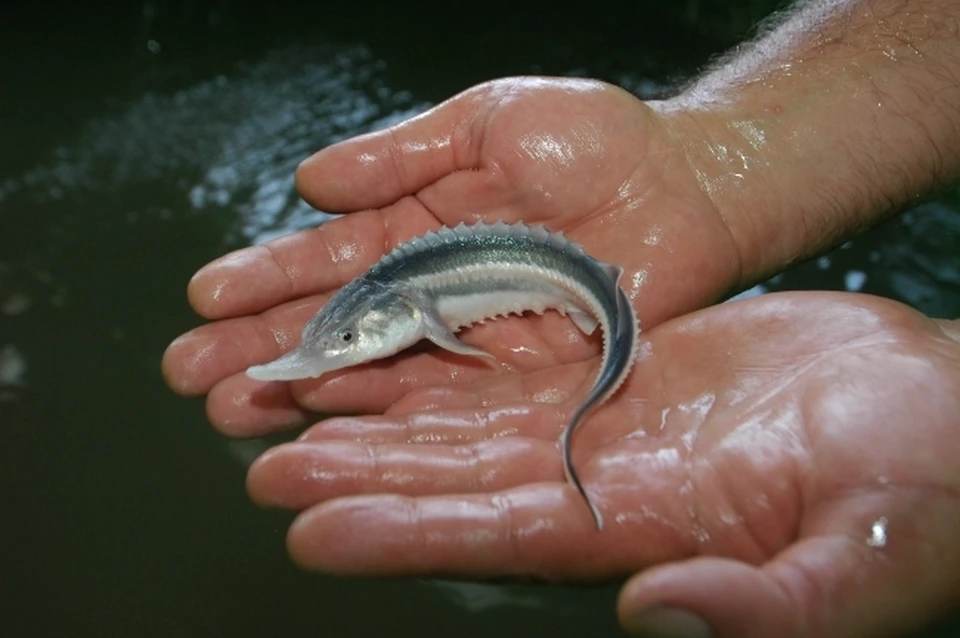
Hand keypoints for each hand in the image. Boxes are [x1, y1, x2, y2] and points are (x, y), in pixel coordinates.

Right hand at [163, 77, 741, 434]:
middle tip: (192, 373)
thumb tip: (310, 181)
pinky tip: (332, 419)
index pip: (329, 259)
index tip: (205, 295)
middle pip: (339, 326)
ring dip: (306, 389)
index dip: (266, 277)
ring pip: (378, 372)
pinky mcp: (522, 374)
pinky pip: (447, 398)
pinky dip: (389, 410)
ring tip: (236, 406)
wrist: (691, 185)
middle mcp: (436, 290)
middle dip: (263, 346)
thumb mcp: (486, 120)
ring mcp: (475, 337)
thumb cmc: (597, 140)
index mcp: (419, 226)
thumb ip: (400, 153)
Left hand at [246, 291, 959, 636]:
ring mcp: (610, 423)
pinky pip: (517, 359)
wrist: (932, 413)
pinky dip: (451, 355)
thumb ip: (763, 608)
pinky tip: (396, 343)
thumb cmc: (920, 493)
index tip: (313, 531)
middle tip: (268, 462)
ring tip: (301, 405)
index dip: (405, 534)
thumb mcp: (859, 564)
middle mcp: (608, 485)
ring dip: (388, 413)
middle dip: (363, 473)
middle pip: (459, 480)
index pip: (498, 540)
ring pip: (472, 418)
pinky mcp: (624, 366)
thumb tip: (657, 617)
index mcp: (647, 536)